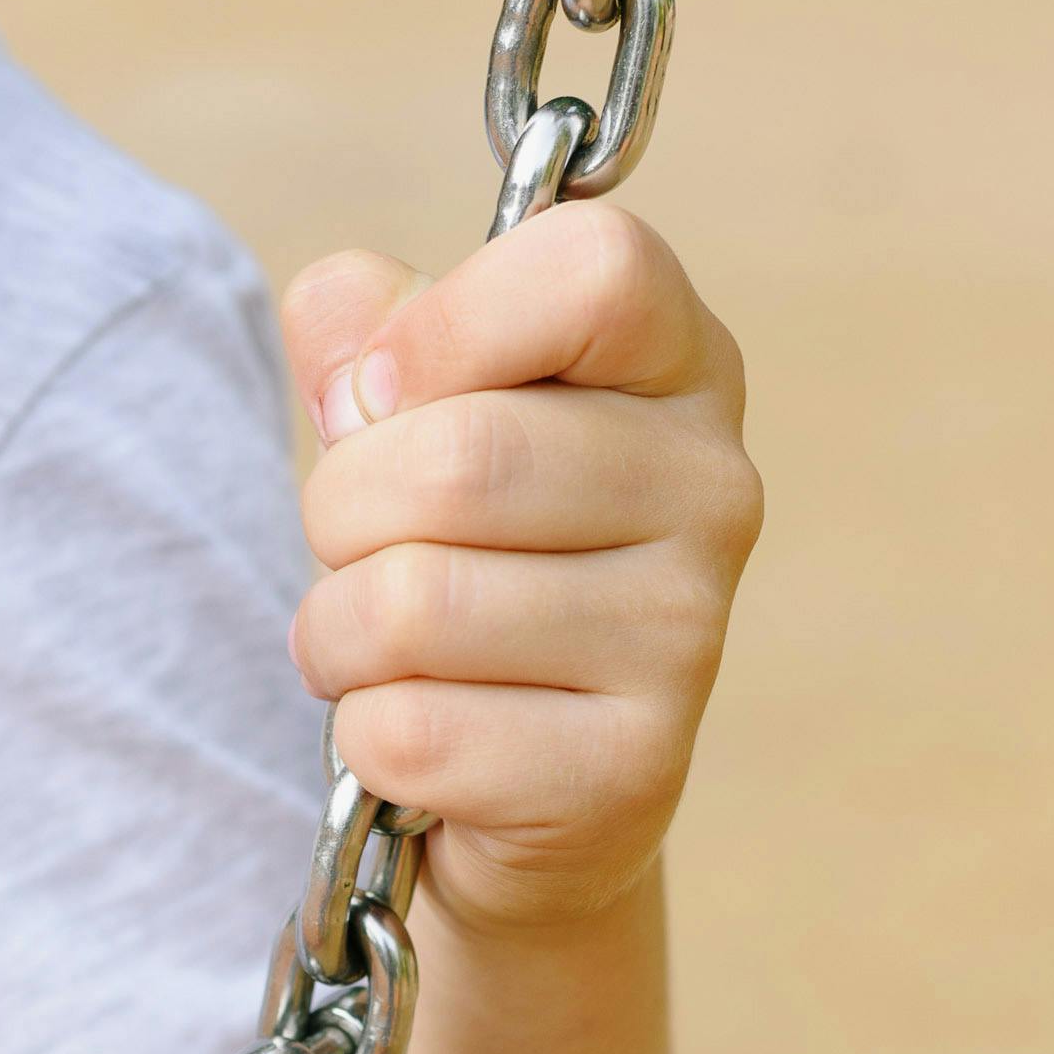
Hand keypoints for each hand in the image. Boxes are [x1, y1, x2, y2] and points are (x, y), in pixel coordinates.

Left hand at [280, 206, 762, 937]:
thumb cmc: (460, 554)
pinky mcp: (635, 771)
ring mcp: (689, 636)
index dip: (446, 324)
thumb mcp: (411, 409)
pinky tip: (421, 732)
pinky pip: (413, 732)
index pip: (592, 271)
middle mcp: (714, 488)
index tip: (386, 390)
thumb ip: (364, 328)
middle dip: (341, 510)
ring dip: (339, 633)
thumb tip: (350, 329)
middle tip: (360, 548)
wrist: (514, 782)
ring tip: (378, 645)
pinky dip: (365, 736)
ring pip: (416, 604)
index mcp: (678, 363)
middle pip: (457, 458)